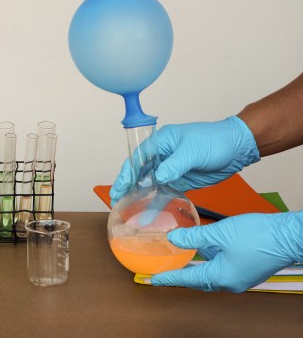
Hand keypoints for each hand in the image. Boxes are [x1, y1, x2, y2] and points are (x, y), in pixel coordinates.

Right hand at [110, 116, 259, 204]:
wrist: (237, 147)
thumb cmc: (215, 140)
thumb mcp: (193, 151)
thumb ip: (175, 164)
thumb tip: (159, 177)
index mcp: (161, 143)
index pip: (138, 158)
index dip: (126, 173)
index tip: (119, 187)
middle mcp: (163, 156)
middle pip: (140, 172)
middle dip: (127, 185)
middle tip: (116, 200)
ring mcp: (171, 169)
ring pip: (150, 183)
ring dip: (140, 195)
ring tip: (127, 208)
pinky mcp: (181, 181)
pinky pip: (165, 192)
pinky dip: (157, 202)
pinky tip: (149, 213)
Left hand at [151, 211, 302, 292]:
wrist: (290, 235)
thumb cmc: (260, 235)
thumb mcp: (220, 233)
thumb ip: (194, 237)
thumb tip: (174, 238)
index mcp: (222, 277)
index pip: (187, 279)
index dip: (168, 277)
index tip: (152, 279)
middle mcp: (231, 282)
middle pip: (198, 280)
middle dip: (180, 274)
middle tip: (163, 272)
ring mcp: (240, 277)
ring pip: (211, 274)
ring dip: (195, 267)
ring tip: (179, 260)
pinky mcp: (247, 269)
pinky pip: (222, 268)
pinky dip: (209, 261)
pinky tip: (203, 250)